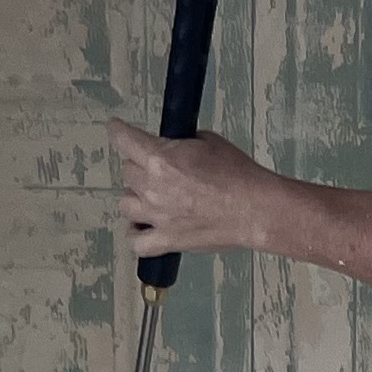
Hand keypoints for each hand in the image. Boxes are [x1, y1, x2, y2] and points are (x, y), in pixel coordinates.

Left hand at [110, 120, 285, 261]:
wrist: (255, 209)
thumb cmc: (238, 175)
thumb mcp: (208, 141)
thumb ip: (182, 144)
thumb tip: (175, 148)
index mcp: (160, 159)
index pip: (123, 140)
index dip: (118, 131)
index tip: (117, 129)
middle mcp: (152, 187)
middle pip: (127, 172)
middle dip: (140, 166)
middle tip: (157, 167)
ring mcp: (157, 217)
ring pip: (126, 204)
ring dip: (136, 197)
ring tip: (151, 196)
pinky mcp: (168, 241)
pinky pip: (136, 243)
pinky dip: (136, 235)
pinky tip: (143, 227)